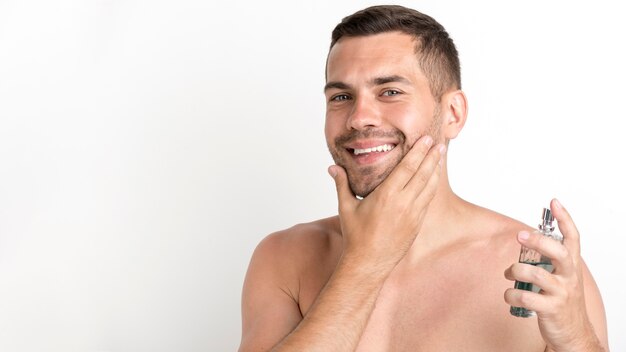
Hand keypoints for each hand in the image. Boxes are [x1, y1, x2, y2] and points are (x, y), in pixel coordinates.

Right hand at [328, 135, 445, 267]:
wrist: (369, 263)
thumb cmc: (356, 236)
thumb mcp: (346, 208)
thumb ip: (342, 184)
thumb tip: (332, 167)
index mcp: (387, 195)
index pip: (407, 168)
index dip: (418, 152)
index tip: (425, 140)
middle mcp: (403, 203)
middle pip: (422, 174)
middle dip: (431, 156)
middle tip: (438, 142)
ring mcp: (413, 214)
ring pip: (429, 187)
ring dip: (435, 170)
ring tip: (439, 157)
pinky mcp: (417, 224)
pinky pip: (428, 200)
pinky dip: (432, 186)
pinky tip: (433, 179)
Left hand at [504, 199, 602, 350]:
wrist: (574, 334)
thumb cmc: (562, 302)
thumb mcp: (561, 278)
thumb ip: (548, 261)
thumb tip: (525, 240)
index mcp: (571, 267)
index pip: (573, 239)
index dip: (565, 219)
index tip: (554, 202)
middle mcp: (569, 277)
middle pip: (558, 252)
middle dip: (538, 242)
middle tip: (519, 236)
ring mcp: (561, 294)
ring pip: (535, 275)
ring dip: (515, 272)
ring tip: (509, 274)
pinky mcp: (550, 310)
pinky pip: (524, 297)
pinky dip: (510, 295)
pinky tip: (509, 295)